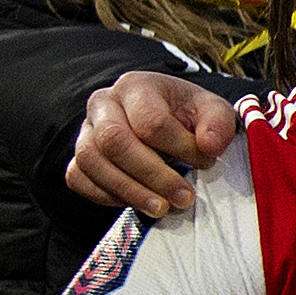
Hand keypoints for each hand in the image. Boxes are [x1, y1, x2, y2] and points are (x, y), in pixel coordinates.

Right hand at [69, 71, 240, 216]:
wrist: (169, 120)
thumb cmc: (188, 115)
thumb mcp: (213, 111)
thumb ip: (218, 123)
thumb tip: (208, 146)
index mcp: (136, 86)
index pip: (150, 120)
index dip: (180, 147)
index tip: (206, 163)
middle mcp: (104, 104)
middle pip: (114, 141)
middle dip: (152, 175)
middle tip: (184, 198)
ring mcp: (86, 130)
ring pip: (91, 160)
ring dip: (129, 190)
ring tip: (162, 208)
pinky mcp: (78, 157)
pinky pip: (77, 177)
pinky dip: (104, 195)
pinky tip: (135, 202)